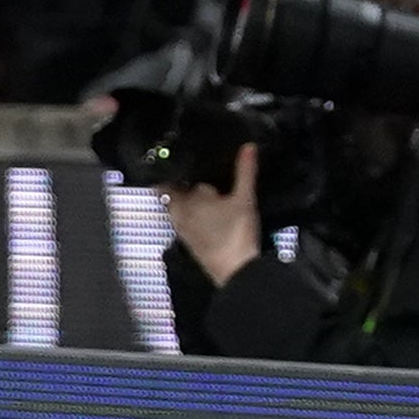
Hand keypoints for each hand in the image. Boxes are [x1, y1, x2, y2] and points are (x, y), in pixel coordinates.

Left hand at [166, 142, 266, 284]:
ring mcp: (184, 232)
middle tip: (189, 174)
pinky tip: (206, 215)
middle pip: (171, 197)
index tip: (175, 162)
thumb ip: (245, 171)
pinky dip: (191, 217)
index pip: (169, 183)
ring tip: (200, 193)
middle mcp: (179, 216)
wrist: (237, 272)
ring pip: (177, 212)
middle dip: (178, 186)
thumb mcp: (245, 198)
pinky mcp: (191, 244)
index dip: (172, 172)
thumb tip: (248, 146)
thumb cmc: (237, 233)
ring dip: (184, 203)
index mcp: (186, 202)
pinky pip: (185, 225)